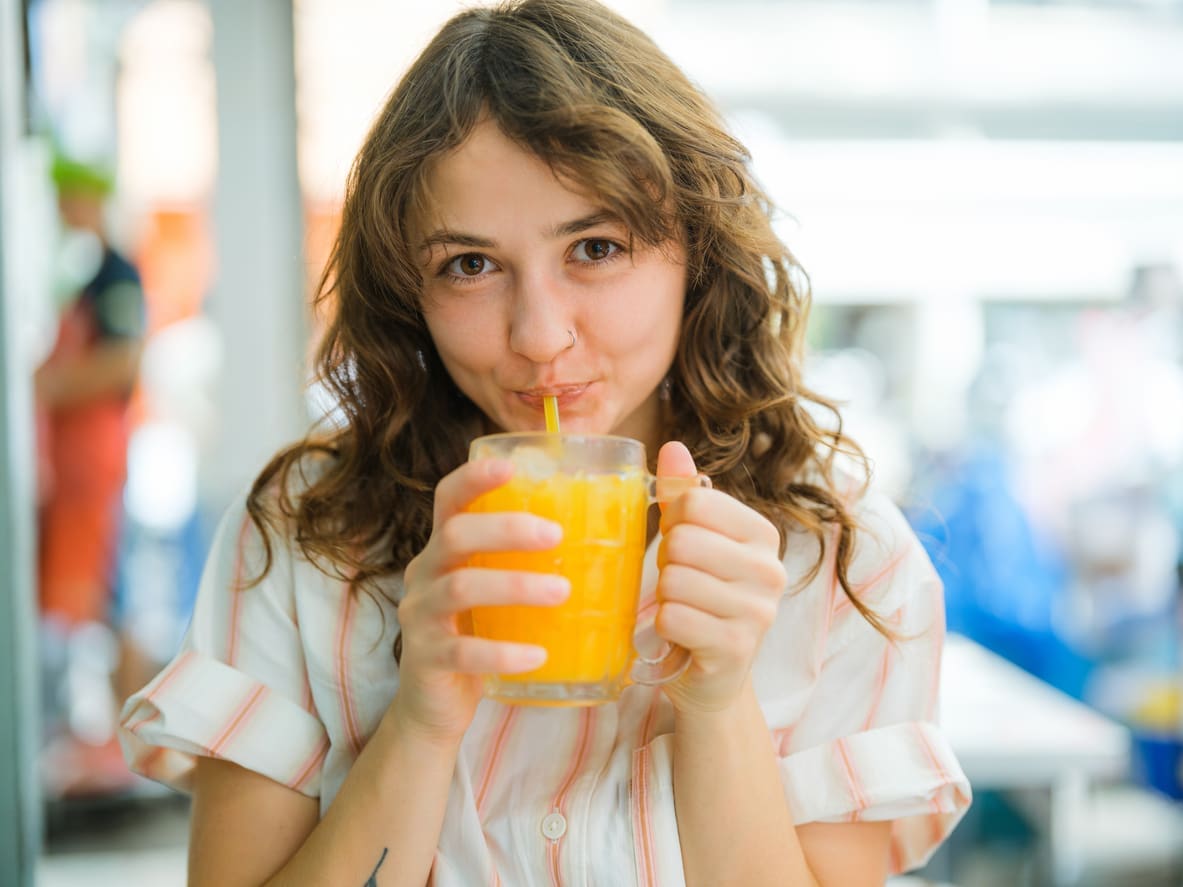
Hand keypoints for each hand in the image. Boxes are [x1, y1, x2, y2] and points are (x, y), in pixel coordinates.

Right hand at [388, 458, 568, 743]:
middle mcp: (425, 573)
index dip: (475, 477)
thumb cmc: (483, 634)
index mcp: (445, 548)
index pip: (450, 498)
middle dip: (506, 529)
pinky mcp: (426, 659)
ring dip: (515, 586)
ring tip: (562, 591)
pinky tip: (539, 654)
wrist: (436, 705)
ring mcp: (421, 616)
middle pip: (455, 535)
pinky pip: (464, 652)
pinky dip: (504, 652)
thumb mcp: (497, 591)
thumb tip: (613, 536)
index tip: (510, 468)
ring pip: (461, 589)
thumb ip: (530, 564)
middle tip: (557, 535)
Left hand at [653, 442, 786, 715]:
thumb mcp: (693, 541)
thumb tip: (672, 447)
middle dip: (667, 565)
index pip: (695, 503)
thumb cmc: (700, 599)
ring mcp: (758, 612)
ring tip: (683, 609)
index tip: (685, 552)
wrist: (711, 676)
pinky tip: (681, 634)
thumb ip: (682, 494)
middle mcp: (771, 571)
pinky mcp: (735, 647)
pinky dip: (663, 626)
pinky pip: (672, 618)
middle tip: (681, 586)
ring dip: (664, 598)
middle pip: (683, 542)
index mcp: (762, 535)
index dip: (674, 526)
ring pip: (674, 581)